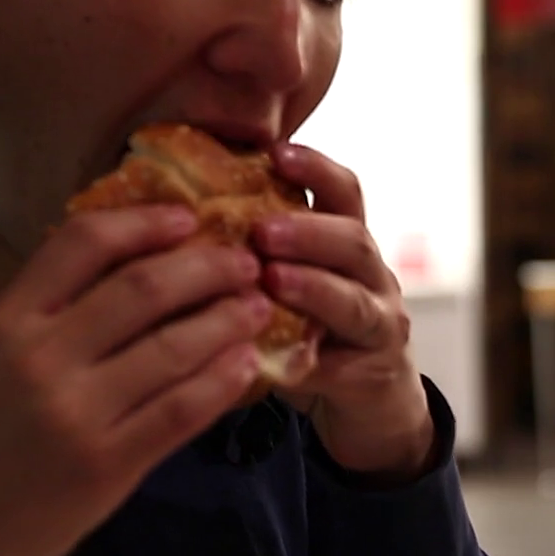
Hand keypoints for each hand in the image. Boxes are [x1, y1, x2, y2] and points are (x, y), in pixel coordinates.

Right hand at [0, 205, 268, 555]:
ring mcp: (76, 414)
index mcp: (4, 322)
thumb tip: (125, 268)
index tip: (186, 217)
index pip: (83, 242)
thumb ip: (41, 316)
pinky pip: (181, 411)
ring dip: (226, 320)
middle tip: (244, 261)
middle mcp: (40, 358)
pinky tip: (245, 365)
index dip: (144, 221)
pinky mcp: (106, 467)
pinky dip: (222, 382)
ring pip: (174, 347)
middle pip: (143, 287)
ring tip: (255, 308)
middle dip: (207, 266)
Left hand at [252, 143, 433, 478]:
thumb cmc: (309, 328)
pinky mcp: (371, 375)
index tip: (275, 152)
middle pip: (354, 240)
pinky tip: (278, 357)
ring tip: (272, 279)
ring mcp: (378, 326)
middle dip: (308, 231)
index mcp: (346, 243)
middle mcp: (372, 277)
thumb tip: (176, 213)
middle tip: (262, 230)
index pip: (344, 192)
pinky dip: (309, 359)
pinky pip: (341, 365)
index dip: (315, 169)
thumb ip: (256, 251)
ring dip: (312, 287)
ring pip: (354, 301)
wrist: (364, 403)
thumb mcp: (288, 282)